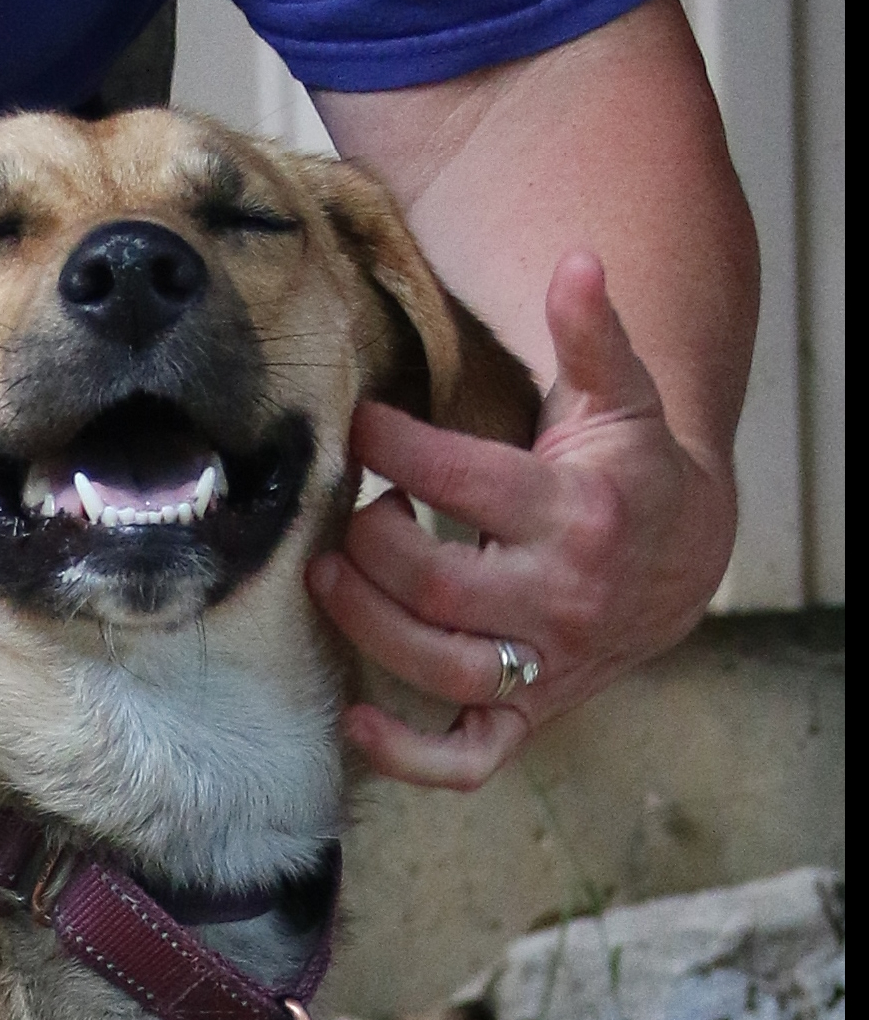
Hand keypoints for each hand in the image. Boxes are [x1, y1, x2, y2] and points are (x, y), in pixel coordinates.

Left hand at [306, 252, 738, 789]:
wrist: (686, 561)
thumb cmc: (632, 469)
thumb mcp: (620, 396)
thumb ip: (591, 334)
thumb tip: (577, 260)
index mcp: (579, 512)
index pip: (464, 481)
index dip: (395, 449)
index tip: (364, 427)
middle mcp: (561, 598)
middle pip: (433, 583)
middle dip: (371, 542)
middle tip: (354, 510)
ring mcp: (545, 666)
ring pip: (437, 665)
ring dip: (366, 624)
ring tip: (332, 573)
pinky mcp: (530, 715)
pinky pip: (466, 758)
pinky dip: (407, 754)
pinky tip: (356, 717)